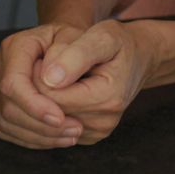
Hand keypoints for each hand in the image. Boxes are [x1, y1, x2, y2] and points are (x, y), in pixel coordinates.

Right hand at [0, 23, 85, 148]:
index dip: (34, 105)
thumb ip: (74, 54)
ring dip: (39, 135)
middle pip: (8, 107)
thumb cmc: (77, 42)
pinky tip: (56, 138)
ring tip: (71, 136)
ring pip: (6, 122)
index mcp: (15, 47)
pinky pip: (7, 129)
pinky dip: (32, 139)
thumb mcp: (85, 38)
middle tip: (76, 130)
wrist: (65, 44)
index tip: (61, 117)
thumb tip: (55, 81)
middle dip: (41, 125)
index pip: (13, 82)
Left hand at [35, 20, 157, 144]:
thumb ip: (76, 55)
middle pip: (46, 111)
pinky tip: (60, 92)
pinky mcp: (87, 136)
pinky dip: (49, 110)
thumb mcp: (102, 37)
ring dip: (42, 99)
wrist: (138, 59)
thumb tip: (50, 79)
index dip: (36, 76)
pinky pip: (53, 127)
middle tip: (43, 65)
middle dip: (37, 88)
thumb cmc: (118, 44)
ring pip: (47, 121)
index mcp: (108, 98)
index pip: (50, 95)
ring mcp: (96, 132)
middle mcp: (103, 122)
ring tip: (54, 77)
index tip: (41, 58)